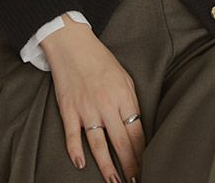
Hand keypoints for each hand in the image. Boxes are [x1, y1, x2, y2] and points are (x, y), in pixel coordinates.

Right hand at [40, 16, 143, 182]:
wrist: (73, 45)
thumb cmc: (101, 60)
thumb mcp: (124, 77)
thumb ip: (130, 102)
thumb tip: (136, 126)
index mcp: (123, 96)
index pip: (136, 132)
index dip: (142, 152)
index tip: (146, 166)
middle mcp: (106, 105)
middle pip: (121, 142)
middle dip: (130, 165)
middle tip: (135, 181)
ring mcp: (86, 109)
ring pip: (98, 145)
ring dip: (107, 166)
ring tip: (115, 181)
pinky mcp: (69, 109)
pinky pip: (72, 135)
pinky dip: (75, 151)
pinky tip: (81, 164)